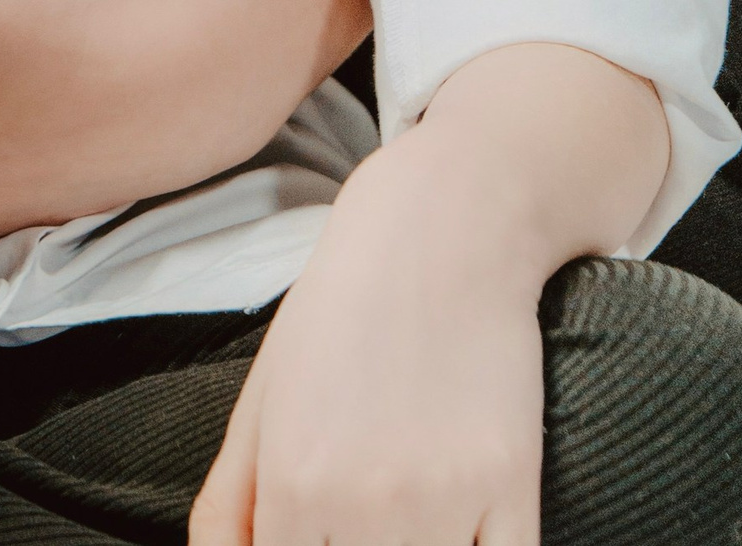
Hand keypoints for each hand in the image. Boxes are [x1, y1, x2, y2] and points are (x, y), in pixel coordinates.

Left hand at [192, 138, 545, 545]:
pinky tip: (467, 527)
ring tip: (412, 507)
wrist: (441, 226)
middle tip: (364, 507)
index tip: (324, 529)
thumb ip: (230, 504)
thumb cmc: (342, 311)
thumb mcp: (263, 396)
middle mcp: (362, 504)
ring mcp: (441, 499)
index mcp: (292, 485)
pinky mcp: (511, 484)